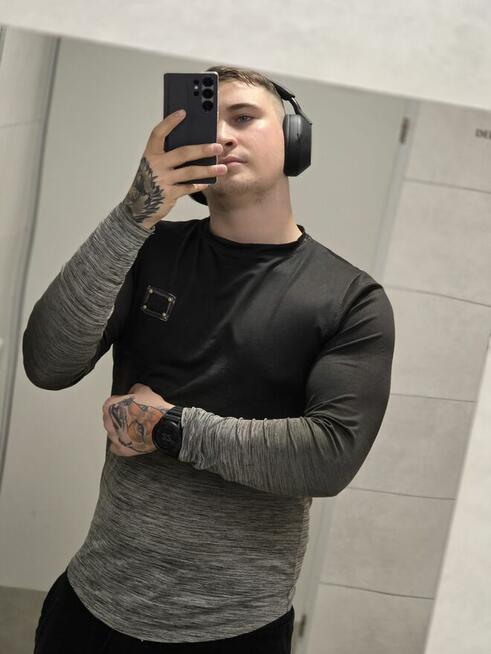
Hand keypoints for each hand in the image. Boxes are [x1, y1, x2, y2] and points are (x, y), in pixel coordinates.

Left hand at [102, 383, 174, 456]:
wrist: (164, 425)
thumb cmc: (154, 409)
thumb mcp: (144, 390)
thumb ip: (133, 390)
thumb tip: (132, 392)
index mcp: (110, 407)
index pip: (112, 403)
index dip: (122, 403)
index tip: (130, 405)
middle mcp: (109, 423)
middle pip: (111, 419)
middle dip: (120, 418)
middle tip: (133, 417)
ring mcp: (115, 437)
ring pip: (113, 433)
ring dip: (121, 431)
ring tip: (134, 429)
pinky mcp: (122, 449)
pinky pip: (116, 447)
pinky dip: (122, 444)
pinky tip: (130, 440)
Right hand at [120, 109, 226, 228]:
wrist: (138, 208)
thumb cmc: (150, 183)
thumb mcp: (154, 166)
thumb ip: (167, 156)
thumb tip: (194, 146)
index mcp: (150, 154)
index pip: (158, 133)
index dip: (170, 122)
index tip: (183, 112)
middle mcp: (155, 165)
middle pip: (183, 153)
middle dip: (203, 149)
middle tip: (218, 147)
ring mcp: (162, 180)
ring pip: (190, 172)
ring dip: (208, 169)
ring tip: (222, 168)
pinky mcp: (169, 194)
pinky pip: (189, 187)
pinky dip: (200, 184)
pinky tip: (208, 182)